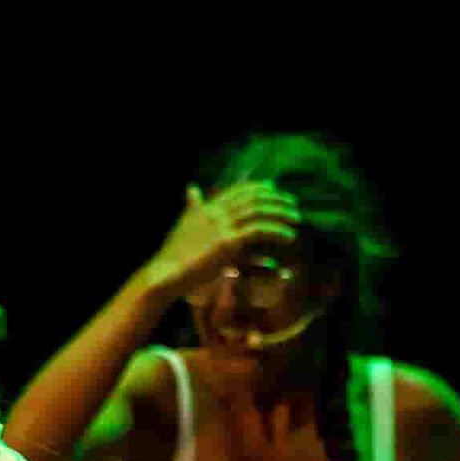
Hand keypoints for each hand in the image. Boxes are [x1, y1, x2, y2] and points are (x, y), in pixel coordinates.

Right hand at [142, 181, 300, 296]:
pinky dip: (276, 231)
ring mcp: (220, 226)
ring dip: (280, 213)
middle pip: (251, 197)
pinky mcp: (227, 243)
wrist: (165, 274)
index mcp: (206, 208)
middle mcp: (214, 212)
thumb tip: (192, 188)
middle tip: (291, 203)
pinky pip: (258, 231)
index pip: (237, 190)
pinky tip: (288, 236)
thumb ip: (192, 207)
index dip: (257, 187)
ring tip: (295, 218)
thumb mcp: (184, 224)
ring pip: (258, 211)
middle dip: (275, 198)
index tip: (273, 188)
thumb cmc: (174, 255)